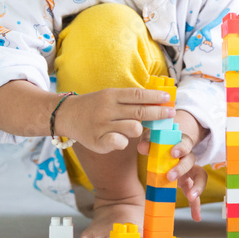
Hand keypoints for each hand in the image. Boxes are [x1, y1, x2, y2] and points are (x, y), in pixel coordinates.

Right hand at [54, 87, 174, 153]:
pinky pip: (120, 143)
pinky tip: (120, 139)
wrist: (67, 115)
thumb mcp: (109, 96)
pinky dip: (124, 142)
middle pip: (140, 111)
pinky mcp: (98, 141)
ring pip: (134, 128)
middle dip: (159, 113)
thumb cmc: (94, 105)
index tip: (168, 98)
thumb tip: (156, 99)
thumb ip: (129, 99)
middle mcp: (107, 109)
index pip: (138, 95)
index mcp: (111, 95)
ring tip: (135, 128)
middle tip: (171, 114)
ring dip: (139, 129)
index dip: (155, 97)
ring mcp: (102, 126)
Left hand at [137, 110, 210, 220]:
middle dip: (181, 169)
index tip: (173, 153)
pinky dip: (196, 206)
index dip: (181, 148)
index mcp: (180, 144)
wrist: (164, 149)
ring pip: (200, 176)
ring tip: (191, 197)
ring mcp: (189, 171)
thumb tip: (143, 148)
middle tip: (169, 176)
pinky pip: (195, 194)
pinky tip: (196, 217)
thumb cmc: (158, 143)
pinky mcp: (187, 183)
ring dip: (197, 187)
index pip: (185, 143)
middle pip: (191, 160)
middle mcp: (188, 157)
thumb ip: (148, 142)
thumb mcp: (152, 139)